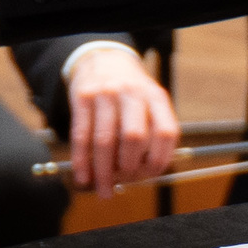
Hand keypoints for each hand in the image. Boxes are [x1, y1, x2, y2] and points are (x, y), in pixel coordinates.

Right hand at [66, 46, 179, 197]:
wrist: (103, 57)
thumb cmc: (130, 92)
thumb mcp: (150, 102)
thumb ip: (152, 134)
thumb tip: (142, 178)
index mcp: (156, 97)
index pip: (165, 133)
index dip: (158, 161)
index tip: (148, 176)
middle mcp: (132, 93)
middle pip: (134, 138)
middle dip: (129, 169)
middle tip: (123, 182)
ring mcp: (106, 93)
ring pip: (105, 141)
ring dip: (103, 173)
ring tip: (103, 190)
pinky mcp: (83, 97)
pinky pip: (81, 135)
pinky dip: (82, 161)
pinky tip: (83, 176)